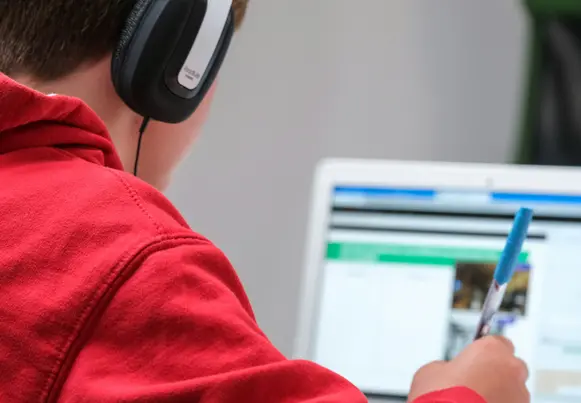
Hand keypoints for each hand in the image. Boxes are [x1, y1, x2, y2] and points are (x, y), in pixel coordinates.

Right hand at [408, 336, 529, 402]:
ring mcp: (519, 394)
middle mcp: (510, 368)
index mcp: (491, 349)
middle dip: (496, 371)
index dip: (485, 351)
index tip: (475, 357)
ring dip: (499, 392)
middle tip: (475, 381)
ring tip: (476, 400)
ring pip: (513, 389)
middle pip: (510, 365)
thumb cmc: (442, 396)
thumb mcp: (432, 371)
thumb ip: (448, 366)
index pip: (498, 341)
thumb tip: (448, 372)